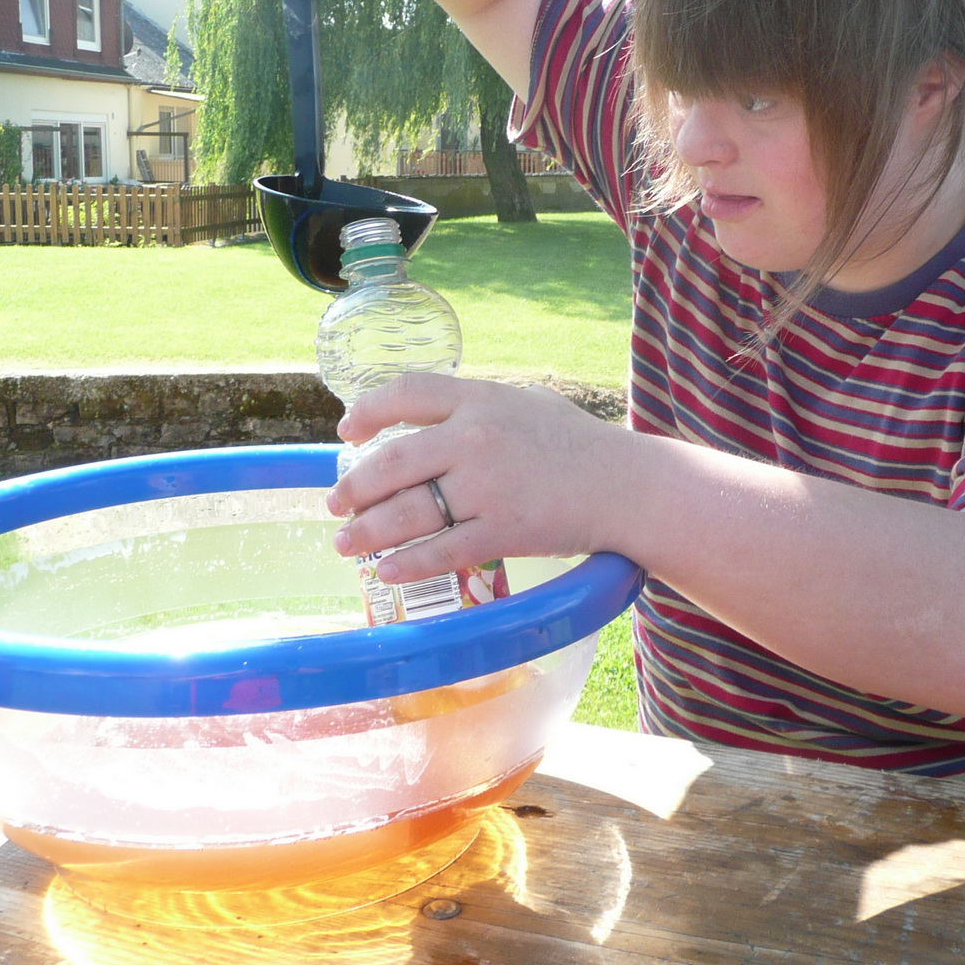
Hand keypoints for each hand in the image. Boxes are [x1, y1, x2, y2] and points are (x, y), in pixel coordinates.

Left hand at [327, 373, 634, 582]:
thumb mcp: (527, 403)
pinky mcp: (502, 531)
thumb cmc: (580, 444)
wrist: (628, 486)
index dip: (367, 412)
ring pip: (407, 513)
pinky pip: (440, 552)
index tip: (348, 434)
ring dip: (367, 532)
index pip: (406, 392)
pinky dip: (407, 565)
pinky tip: (387, 572)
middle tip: (335, 504)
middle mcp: (476, 439)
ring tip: (347, 543)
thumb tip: (428, 417)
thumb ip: (479, 406)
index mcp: (481, 399)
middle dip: (353, 488)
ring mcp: (487, 487)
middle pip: (392, 462)